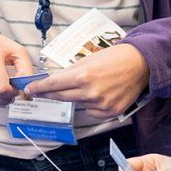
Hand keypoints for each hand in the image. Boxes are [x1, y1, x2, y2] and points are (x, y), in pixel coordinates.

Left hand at [25, 43, 148, 117]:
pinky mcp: (110, 112)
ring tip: (86, 86)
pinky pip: (91, 112)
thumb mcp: (88, 60)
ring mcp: (100, 105)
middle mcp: (90, 93)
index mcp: (82, 76)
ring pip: (77, 104)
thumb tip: (55, 81)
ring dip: (74, 97)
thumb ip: (71, 72)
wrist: (140, 64)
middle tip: (40, 92)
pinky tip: (97, 95)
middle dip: (49, 94)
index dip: (40, 88)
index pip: (54, 85)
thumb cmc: (114, 57)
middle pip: (61, 97)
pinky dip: (89, 105)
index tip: (30, 89)